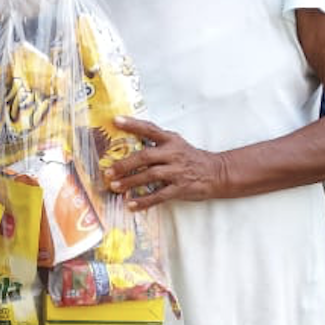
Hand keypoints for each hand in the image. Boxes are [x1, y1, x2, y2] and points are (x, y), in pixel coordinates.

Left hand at [103, 116, 228, 209]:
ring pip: (150, 176)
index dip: (132, 124)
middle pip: (145, 157)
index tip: (115, 121)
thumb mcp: (175, 143)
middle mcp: (172, 154)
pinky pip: (159, 196)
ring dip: (130, 182)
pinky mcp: (180, 189)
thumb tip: (128, 141)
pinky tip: (131, 204)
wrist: (216, 172)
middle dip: (125, 164)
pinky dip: (144, 201)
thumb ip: (156, 141)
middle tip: (108, 171)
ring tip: (114, 186)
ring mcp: (177, 172)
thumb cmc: (189, 157)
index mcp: (170, 140)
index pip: (149, 128)